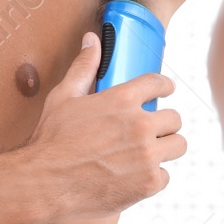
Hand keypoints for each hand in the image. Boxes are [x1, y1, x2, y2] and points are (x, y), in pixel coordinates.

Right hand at [21, 30, 184, 220]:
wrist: (45, 183)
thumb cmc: (52, 140)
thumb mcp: (64, 97)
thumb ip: (84, 67)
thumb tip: (92, 40)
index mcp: (123, 99)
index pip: (159, 84)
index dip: (164, 87)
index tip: (166, 91)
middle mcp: (140, 125)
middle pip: (174, 118)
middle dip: (164, 122)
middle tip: (150, 130)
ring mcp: (147, 155)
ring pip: (177, 145)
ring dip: (165, 147)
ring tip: (149, 152)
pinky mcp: (148, 183)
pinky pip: (165, 175)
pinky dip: (153, 176)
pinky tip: (136, 175)